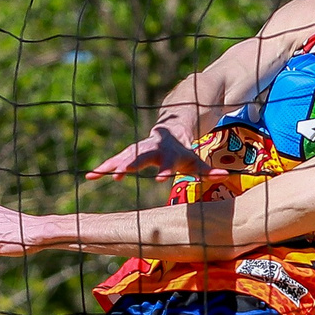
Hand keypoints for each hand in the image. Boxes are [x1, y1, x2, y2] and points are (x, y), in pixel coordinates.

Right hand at [89, 125, 218, 179]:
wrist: (170, 134)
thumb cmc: (184, 153)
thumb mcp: (196, 161)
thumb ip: (208, 170)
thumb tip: (226, 175)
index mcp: (168, 153)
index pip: (167, 163)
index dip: (164, 171)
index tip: (159, 180)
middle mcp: (151, 150)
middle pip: (140, 156)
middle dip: (131, 163)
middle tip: (121, 172)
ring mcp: (137, 150)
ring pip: (122, 157)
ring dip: (110, 166)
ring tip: (96, 174)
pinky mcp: (127, 155)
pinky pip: (113, 162)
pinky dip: (102, 168)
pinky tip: (89, 176)